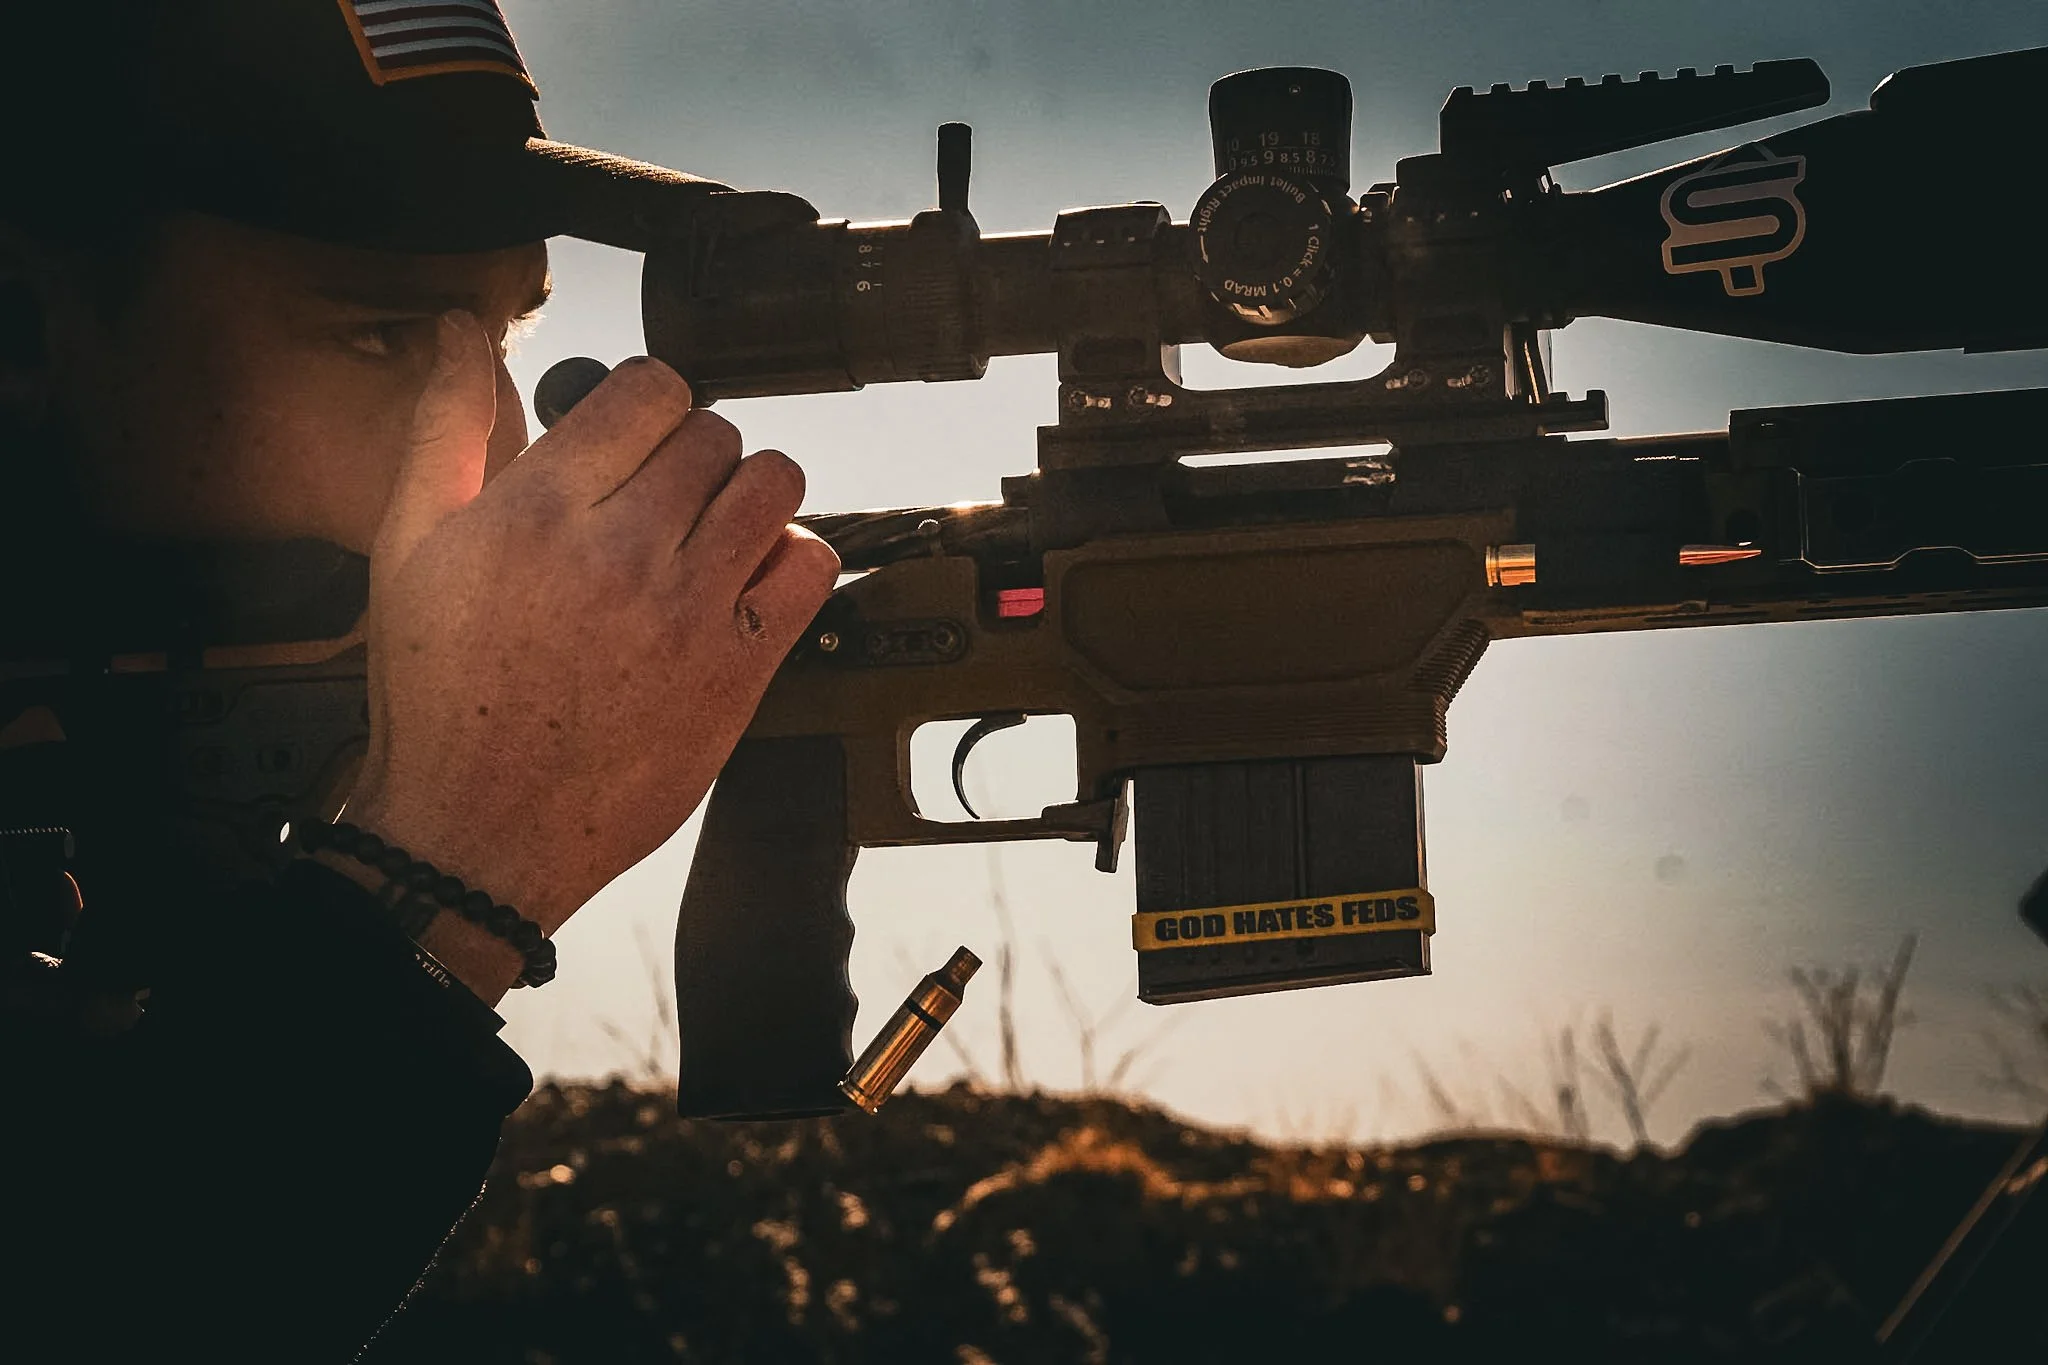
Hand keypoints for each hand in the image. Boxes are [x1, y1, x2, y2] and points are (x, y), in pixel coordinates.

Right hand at [342, 313, 837, 991]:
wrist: (474, 833)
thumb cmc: (439, 699)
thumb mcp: (409, 548)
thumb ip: (448, 427)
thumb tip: (465, 334)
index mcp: (539, 508)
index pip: (649, 388)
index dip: (647, 403)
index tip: (634, 439)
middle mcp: (622, 550)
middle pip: (714, 433)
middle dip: (689, 454)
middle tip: (660, 501)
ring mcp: (688, 610)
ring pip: (772, 483)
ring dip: (746, 495)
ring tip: (707, 532)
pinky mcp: (738, 669)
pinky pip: (810, 565)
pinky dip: (791, 558)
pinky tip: (743, 582)